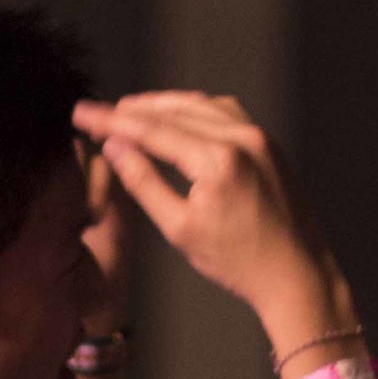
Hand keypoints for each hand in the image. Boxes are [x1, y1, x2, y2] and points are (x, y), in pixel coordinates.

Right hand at [72, 92, 347, 351]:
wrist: (296, 274)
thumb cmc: (237, 262)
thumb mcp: (180, 229)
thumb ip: (144, 182)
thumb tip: (114, 147)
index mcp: (218, 160)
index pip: (151, 130)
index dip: (110, 120)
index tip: (81, 113)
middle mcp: (242, 138)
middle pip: (174, 110)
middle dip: (132, 110)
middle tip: (99, 111)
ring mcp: (260, 137)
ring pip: (200, 105)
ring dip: (163, 104)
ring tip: (131, 109)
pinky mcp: (269, 144)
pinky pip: (225, 112)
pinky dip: (195, 109)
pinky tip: (178, 115)